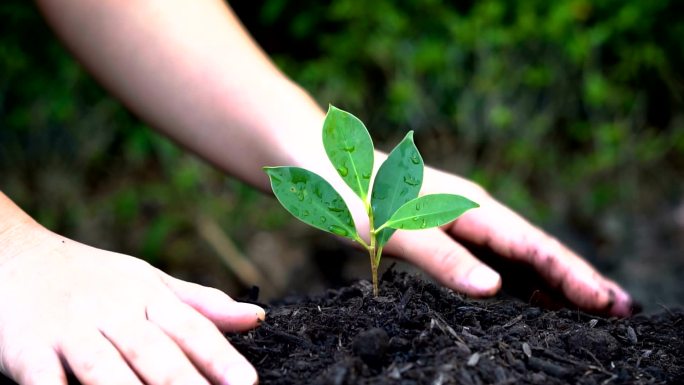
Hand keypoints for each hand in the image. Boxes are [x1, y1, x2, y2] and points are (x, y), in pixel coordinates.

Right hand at [0, 223, 263, 384]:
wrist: (16, 253)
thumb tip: (256, 318)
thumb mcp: (149, 282)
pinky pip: (43, 377)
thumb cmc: (94, 278)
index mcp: (148, 297)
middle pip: (154, 353)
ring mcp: (70, 329)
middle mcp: (114, 312)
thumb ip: (201, 304)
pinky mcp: (27, 347)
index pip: (192, 329)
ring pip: (104, 367)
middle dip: (185, 383)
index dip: (221, 358)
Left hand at [382, 166, 632, 316]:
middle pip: (536, 248)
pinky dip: (523, 278)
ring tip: (595, 307)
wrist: (329, 170)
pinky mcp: (450, 229)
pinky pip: (496, 257)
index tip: (604, 301)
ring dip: (557, 279)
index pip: (530, 245)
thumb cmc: (357, 198)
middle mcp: (474, 211)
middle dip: (578, 277)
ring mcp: (464, 219)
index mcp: (469, 207)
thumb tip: (495, 289)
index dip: (568, 274)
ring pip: (520, 254)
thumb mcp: (395, 231)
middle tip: (623, 309)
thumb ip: (442, 258)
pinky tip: (537, 296)